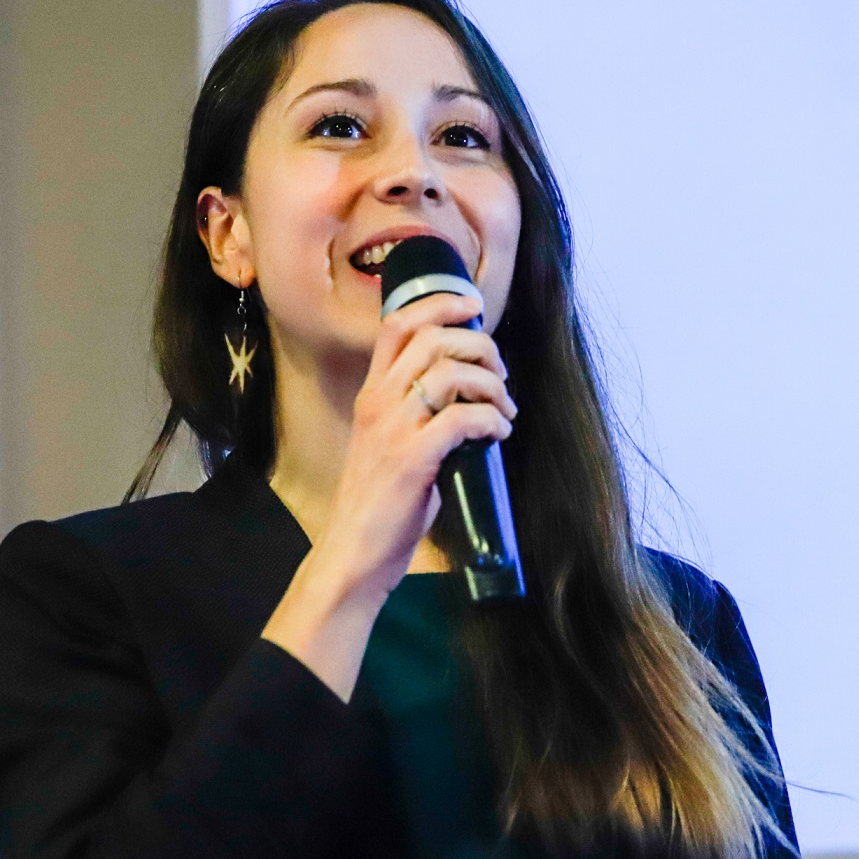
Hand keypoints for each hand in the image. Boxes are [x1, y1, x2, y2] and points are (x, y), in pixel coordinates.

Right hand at [262, 291, 515, 699]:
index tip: (474, 307)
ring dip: (491, 383)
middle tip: (500, 372)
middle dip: (478, 344)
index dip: (440, 304)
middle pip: (431, 339)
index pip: (398, 325)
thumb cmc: (378, 505)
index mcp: (371, 395)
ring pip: (450, 372)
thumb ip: (415, 416)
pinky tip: (500, 432)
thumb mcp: (387, 444)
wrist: (353, 554)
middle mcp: (378, 403)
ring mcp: (393, 430)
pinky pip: (462, 418)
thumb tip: (467, 399)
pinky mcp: (412, 460)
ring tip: (505, 407)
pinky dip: (492, 418)